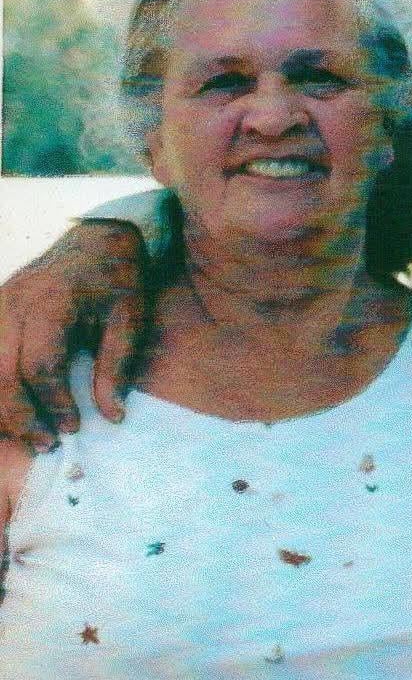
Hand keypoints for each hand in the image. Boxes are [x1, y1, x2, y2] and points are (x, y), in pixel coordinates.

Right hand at [0, 220, 147, 448]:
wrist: (98, 234)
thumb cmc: (118, 278)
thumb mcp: (130, 317)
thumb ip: (116, 367)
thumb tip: (112, 417)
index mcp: (53, 303)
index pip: (41, 365)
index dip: (53, 402)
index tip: (71, 429)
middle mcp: (15, 303)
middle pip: (2, 371)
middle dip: (20, 415)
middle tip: (46, 444)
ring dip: (0, 406)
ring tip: (26, 434)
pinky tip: (9, 411)